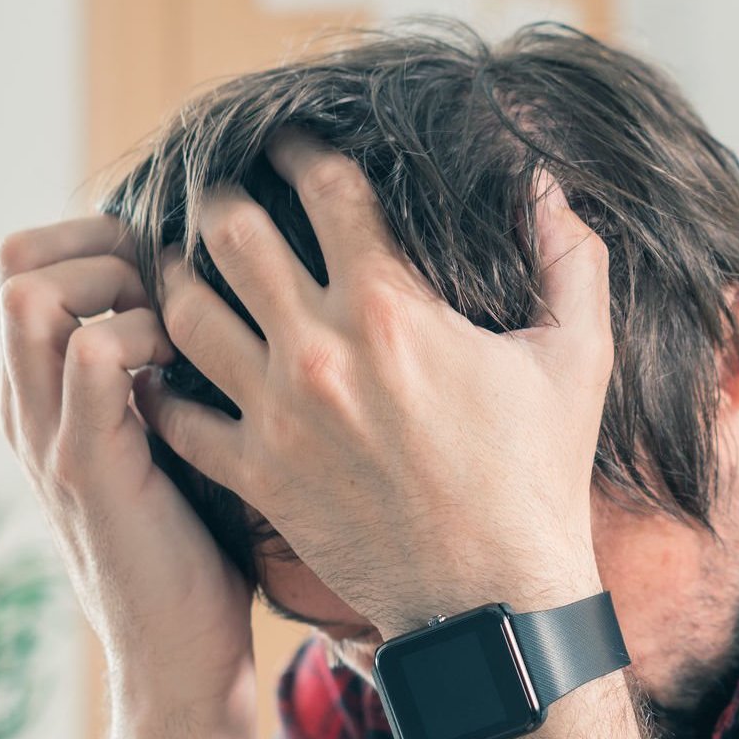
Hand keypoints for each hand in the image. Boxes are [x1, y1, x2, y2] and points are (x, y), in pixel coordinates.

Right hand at [0, 215, 256, 715]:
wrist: (181, 662)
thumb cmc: (200, 549)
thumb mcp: (176, 441)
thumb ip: (170, 376)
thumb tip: (230, 296)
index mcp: (44, 397)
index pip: (26, 265)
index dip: (97, 241)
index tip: (171, 268)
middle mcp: (29, 407)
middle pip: (14, 264)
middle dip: (103, 245)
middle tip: (177, 287)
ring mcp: (49, 436)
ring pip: (31, 295)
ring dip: (116, 283)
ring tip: (180, 326)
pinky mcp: (88, 468)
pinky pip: (91, 355)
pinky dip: (145, 334)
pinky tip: (193, 371)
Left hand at [134, 132, 613, 637]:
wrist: (494, 601)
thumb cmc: (540, 476)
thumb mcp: (578, 356)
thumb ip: (570, 258)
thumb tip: (546, 183)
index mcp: (393, 308)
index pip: (326, 191)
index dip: (301, 149)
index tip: (287, 137)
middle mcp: (320, 350)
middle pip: (232, 235)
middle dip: (220, 198)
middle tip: (219, 188)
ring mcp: (277, 415)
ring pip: (184, 314)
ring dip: (176, 278)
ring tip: (180, 263)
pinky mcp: (254, 476)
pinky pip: (175, 415)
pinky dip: (159, 383)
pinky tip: (161, 366)